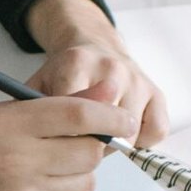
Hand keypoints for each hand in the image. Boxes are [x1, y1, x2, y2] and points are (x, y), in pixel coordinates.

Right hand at [0, 93, 139, 190]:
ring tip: (46, 168)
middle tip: (77, 144)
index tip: (124, 118)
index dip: (112, 115)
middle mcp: (21, 163)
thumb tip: (106, 98)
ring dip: (76, 173)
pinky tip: (29, 190)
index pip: (80, 116)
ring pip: (84, 184)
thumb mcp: (4, 112)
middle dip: (92, 146)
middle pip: (90, 153)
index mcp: (13, 125)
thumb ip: (56, 106)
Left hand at [24, 0, 168, 143]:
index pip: (75, 115)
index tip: (60, 145)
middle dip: (90, 145)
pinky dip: (142, 140)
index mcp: (76, 63)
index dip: (66, 138)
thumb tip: (34, 142)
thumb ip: (34, 109)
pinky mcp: (157, 92)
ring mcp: (137, 80)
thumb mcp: (39, 84)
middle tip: (79, 144)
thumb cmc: (66, 71)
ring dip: (115, 144)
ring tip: (100, 137)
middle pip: (104, 128)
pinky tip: (125, 133)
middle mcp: (111, 68)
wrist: (94, 45)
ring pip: (131, 133)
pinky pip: (156, 130)